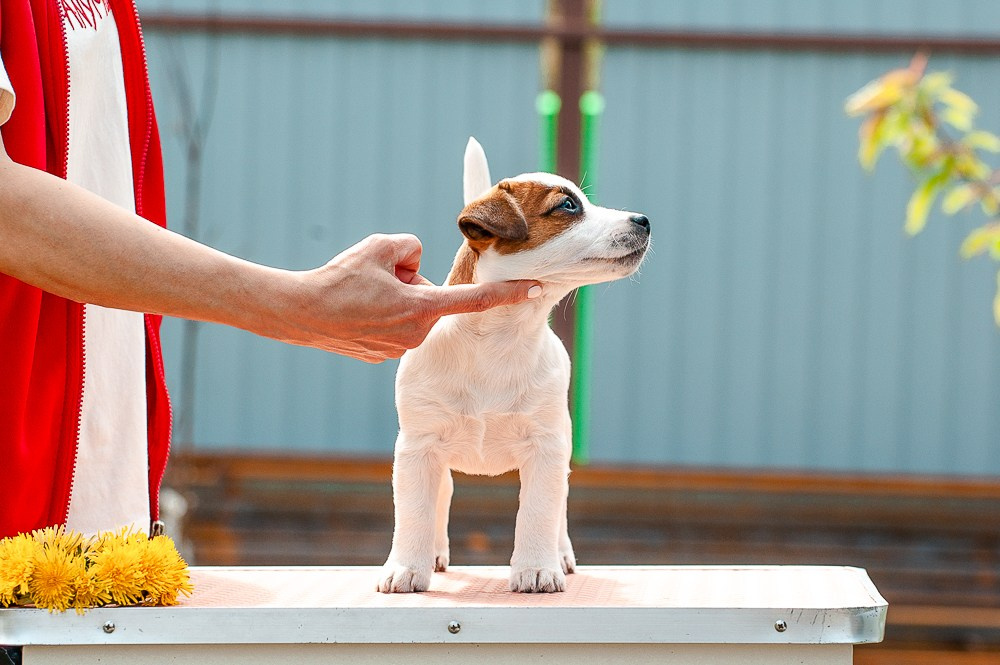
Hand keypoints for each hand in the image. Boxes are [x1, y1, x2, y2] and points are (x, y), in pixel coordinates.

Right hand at [270, 234, 539, 362]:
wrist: (299, 313)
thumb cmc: (339, 278)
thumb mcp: (380, 245)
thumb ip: (413, 246)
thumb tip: (418, 264)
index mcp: (423, 308)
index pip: (475, 299)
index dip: (508, 291)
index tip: (535, 288)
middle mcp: (418, 334)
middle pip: (431, 294)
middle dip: (412, 282)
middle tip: (376, 280)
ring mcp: (400, 348)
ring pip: (413, 310)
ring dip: (396, 298)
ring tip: (361, 297)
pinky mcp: (384, 355)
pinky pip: (396, 324)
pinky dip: (382, 314)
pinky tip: (356, 312)